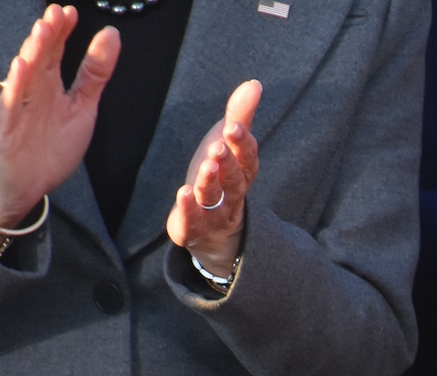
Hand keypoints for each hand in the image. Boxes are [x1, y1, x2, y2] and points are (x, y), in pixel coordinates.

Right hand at [0, 5, 119, 232]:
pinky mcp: (6, 130)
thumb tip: (111, 35)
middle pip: (40, 59)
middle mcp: (33, 92)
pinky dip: (14, 88)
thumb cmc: (53, 147)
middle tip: (56, 12)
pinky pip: (9, 107)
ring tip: (41, 31)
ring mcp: (17, 109)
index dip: (63, 32)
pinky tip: (20, 68)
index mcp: (50, 85)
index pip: (56, 52)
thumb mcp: (83, 108)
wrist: (29, 186)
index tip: (71, 12)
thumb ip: (95, 74)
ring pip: (25, 77)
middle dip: (48, 35)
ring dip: (32, 53)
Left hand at [167, 80, 261, 281]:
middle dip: (228, 163)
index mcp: (243, 172)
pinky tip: (183, 194)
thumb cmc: (219, 176)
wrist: (211, 228)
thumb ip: (239, 116)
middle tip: (219, 146)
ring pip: (215, 199)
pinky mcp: (194, 229)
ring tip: (205, 167)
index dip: (242, 143)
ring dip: (210, 183)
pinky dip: (188, 210)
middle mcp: (232, 194)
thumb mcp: (226, 143)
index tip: (233, 127)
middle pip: (234, 180)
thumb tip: (254, 84)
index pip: (248, 158)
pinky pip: (193, 223)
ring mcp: (214, 214)